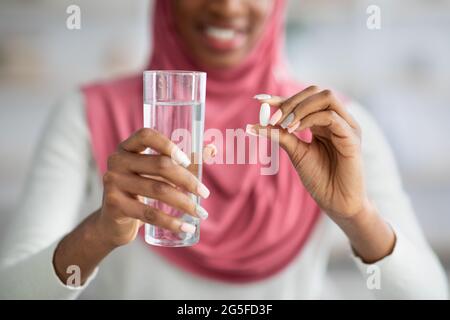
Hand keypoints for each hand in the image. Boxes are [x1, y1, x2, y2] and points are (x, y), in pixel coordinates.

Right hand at [96, 128, 213, 247]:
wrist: (114, 222)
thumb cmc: (141, 191)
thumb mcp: (157, 174)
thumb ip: (183, 162)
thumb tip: (212, 149)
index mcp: (127, 147)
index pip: (146, 135)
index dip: (168, 144)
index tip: (187, 160)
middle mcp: (117, 161)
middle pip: (160, 164)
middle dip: (187, 180)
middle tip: (205, 193)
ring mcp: (113, 182)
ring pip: (158, 190)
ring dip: (184, 203)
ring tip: (200, 213)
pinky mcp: (115, 205)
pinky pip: (149, 213)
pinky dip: (171, 222)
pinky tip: (186, 228)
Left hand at [249, 86, 368, 219]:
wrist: (337, 202)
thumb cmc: (319, 178)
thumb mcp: (296, 152)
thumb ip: (280, 136)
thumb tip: (253, 125)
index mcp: (324, 122)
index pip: (303, 100)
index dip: (281, 98)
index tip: (258, 100)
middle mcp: (337, 120)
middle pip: (315, 92)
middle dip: (291, 101)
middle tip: (273, 118)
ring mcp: (347, 126)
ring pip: (326, 98)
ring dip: (300, 108)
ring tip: (284, 125)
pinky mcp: (352, 137)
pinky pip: (330, 117)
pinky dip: (310, 119)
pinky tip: (295, 130)